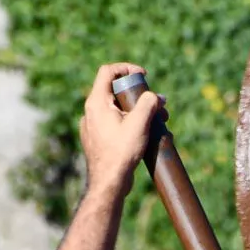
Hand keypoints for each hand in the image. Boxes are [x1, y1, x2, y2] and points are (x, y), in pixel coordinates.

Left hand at [80, 62, 162, 198]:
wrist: (109, 182)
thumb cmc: (121, 152)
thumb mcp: (139, 123)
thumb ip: (148, 103)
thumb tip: (156, 97)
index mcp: (96, 102)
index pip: (108, 72)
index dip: (126, 68)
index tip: (143, 75)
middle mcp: (91, 111)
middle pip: (115, 92)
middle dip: (139, 95)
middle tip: (157, 104)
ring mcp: (93, 126)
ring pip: (116, 109)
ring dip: (138, 112)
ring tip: (158, 123)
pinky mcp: (97, 139)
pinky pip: (114, 124)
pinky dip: (130, 124)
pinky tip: (146, 136)